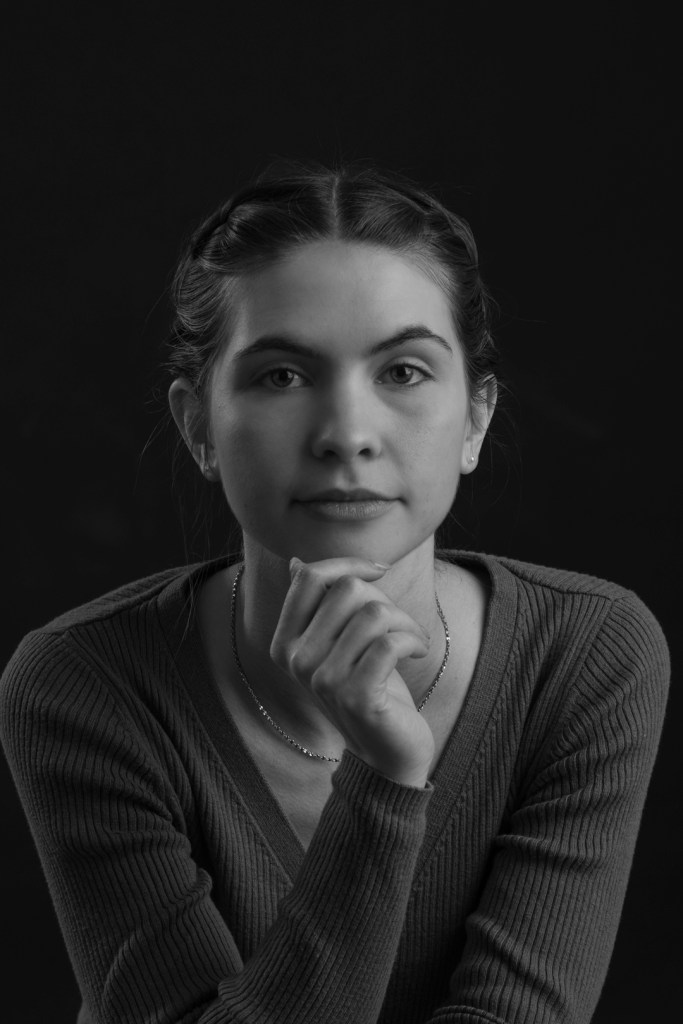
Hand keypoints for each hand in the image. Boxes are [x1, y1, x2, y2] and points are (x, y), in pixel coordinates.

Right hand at [270, 557, 435, 786]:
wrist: (384, 752)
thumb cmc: (367, 687)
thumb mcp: (338, 643)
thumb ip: (317, 605)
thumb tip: (295, 563)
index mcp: (285, 642)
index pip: (309, 577)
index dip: (349, 563)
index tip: (380, 571)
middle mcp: (296, 660)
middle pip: (348, 590)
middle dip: (387, 599)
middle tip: (401, 625)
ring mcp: (323, 680)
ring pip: (374, 614)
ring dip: (406, 622)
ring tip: (413, 639)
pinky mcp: (354, 696)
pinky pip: (389, 642)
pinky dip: (413, 640)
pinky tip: (418, 651)